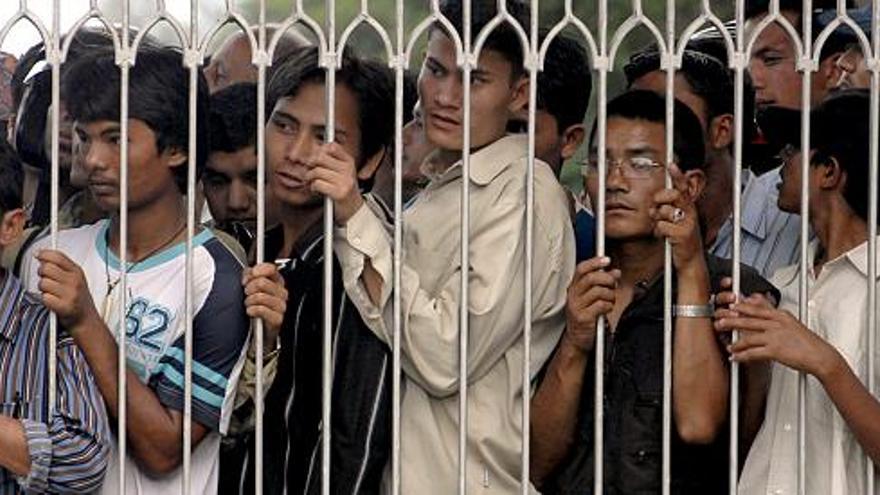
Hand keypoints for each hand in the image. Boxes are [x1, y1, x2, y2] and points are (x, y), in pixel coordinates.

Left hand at [36, 249, 98, 329]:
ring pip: (43, 283)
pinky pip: (45, 298)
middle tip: (47, 280)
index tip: (38, 256)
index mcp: (77, 272)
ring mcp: (71, 294)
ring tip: (52, 293)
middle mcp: (75, 281)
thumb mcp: (75, 278)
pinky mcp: (65, 306)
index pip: (57, 256)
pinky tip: (53, 302)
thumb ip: (60, 266)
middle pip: (46, 268)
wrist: (87, 319)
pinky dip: (46, 300)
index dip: (44, 254)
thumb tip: (41, 255)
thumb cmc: (78, 299)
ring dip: (43, 289)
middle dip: (42, 274)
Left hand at [242, 263, 288, 344]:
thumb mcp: (252, 287)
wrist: (260, 331)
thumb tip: (249, 272)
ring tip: (248, 304)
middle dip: (249, 288)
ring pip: (260, 296)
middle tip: (246, 293)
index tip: (249, 277)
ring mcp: (281, 306)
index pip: (271, 269)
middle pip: (262, 282)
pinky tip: (250, 311)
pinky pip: (262, 309)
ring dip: (249, 300)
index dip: (257, 270)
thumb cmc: (257, 308)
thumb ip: (250, 275)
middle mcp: (281, 292)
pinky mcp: (278, 318)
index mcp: (277, 282)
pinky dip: (252, 310)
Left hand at [305, 142, 363, 223]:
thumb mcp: (341, 173)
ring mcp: (344, 181)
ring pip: (316, 171)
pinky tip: (316, 190)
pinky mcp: (339, 193)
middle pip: (320, 158)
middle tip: (309, 172)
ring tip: (311, 183)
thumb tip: (313, 152)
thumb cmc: (343, 190)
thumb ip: (330, 162)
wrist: (354, 211)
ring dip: (309, 178)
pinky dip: (313, 187)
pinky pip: (317, 184)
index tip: (316, 160)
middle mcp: (348, 170)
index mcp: (349, 162)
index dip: (320, 151)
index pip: (331, 147)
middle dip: (310, 165)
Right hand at [563, 257, 619, 352]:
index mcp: (574, 288)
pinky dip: (609, 306)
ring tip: (610, 301)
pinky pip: (602, 305)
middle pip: (592, 278)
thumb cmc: (586, 317)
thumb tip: (615, 272)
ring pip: (600, 291)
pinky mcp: (583, 317)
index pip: (581, 269)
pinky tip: (607, 310)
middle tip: (613, 284)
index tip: (607, 260)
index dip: (595, 262)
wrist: (577, 339)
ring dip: (610, 296)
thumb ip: (603, 283)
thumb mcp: (592, 297)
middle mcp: (573, 295)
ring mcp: (577, 306)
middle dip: (608, 279)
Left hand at [650, 163, 703, 273]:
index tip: (671, 164)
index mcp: (688, 206)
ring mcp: (688, 223)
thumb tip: (654, 200)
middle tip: (655, 206)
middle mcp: (690, 212)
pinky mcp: (682, 235)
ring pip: (665, 211)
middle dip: (660, 198)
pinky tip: (664, 236)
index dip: (677, 175)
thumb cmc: (681, 237)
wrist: (690, 259)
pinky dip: (658, 231)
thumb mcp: (676, 219)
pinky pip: (662, 226)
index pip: (683, 187)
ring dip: (658, 218)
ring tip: (661, 226)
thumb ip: (667, 207)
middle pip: (673, 195)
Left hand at [713, 292, 841, 377]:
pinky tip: (736, 358)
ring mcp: (775, 337)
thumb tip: (759, 301)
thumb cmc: (806, 341)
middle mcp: (777, 324)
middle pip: (748, 320)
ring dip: (735, 341)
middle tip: (719, 320)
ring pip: (748, 337)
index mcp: (781, 315)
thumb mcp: (791, 322)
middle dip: (731, 320)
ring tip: (727, 343)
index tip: (730, 306)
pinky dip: (742, 356)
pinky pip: (753, 353)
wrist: (821, 356)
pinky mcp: (775, 351)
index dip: (741, 306)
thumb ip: (774, 312)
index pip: (757, 308)